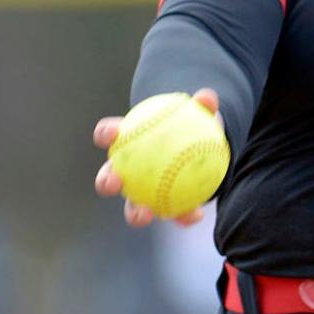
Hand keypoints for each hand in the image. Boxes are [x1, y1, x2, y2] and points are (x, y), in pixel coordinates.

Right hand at [93, 88, 221, 227]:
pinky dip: (183, 216)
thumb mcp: (198, 116)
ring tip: (147, 213)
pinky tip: (196, 215)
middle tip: (115, 181)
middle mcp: (126, 172)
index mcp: (127, 142)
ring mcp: (141, 193)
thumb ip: (201, 107)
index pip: (109, 135)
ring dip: (136, 213)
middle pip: (108, 177)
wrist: (200, 151)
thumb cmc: (189, 128)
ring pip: (132, 207)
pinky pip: (171, 214)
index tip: (112, 133)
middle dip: (106, 181)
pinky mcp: (162, 207)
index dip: (106, 133)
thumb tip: (207, 97)